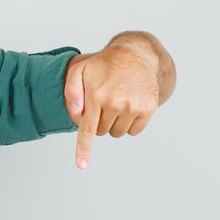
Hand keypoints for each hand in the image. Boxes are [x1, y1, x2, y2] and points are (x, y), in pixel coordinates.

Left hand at [63, 42, 159, 169]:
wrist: (135, 54)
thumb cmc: (103, 65)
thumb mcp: (79, 71)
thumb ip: (71, 93)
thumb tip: (76, 115)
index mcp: (96, 95)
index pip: (89, 129)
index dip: (84, 149)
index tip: (82, 165)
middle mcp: (116, 103)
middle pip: (102, 132)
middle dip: (99, 122)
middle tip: (102, 103)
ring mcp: (134, 106)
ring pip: (118, 133)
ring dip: (114, 123)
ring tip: (115, 102)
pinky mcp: (148, 109)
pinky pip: (134, 131)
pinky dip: (129, 124)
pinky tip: (128, 105)